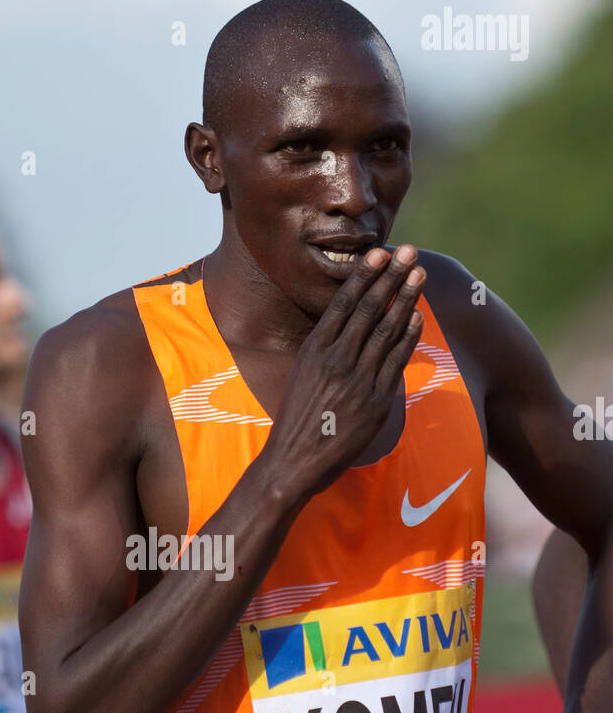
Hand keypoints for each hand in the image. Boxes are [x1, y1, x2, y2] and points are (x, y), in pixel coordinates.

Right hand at [264, 243, 425, 502]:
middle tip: (408, 251)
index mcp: (314, 351)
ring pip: (386, 330)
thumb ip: (325, 351)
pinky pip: (396, 360)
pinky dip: (408, 336)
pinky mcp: (375, 400)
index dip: (365, 277)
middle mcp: (335, 360)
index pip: (343, 304)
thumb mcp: (302, 375)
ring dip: (406, 299)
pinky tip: (417, 316)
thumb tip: (349, 328)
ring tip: (419, 274)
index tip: (379, 255)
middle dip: (391, 278)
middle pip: (369, 310)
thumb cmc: (297, 419)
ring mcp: (357, 380)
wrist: (294, 460)